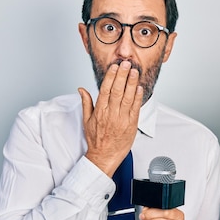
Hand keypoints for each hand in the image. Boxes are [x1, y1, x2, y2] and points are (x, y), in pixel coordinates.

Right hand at [78, 61, 143, 176]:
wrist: (104, 156)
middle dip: (122, 75)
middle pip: (117, 90)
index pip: (105, 90)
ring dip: (131, 83)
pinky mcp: (131, 125)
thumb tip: (81, 89)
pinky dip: (137, 97)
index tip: (114, 67)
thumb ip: (86, 103)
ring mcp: (122, 119)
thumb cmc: (96, 139)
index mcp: (99, 111)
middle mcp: (110, 114)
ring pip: (127, 97)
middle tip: (126, 64)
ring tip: (134, 71)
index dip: (110, 77)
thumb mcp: (87, 120)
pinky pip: (135, 108)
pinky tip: (139, 87)